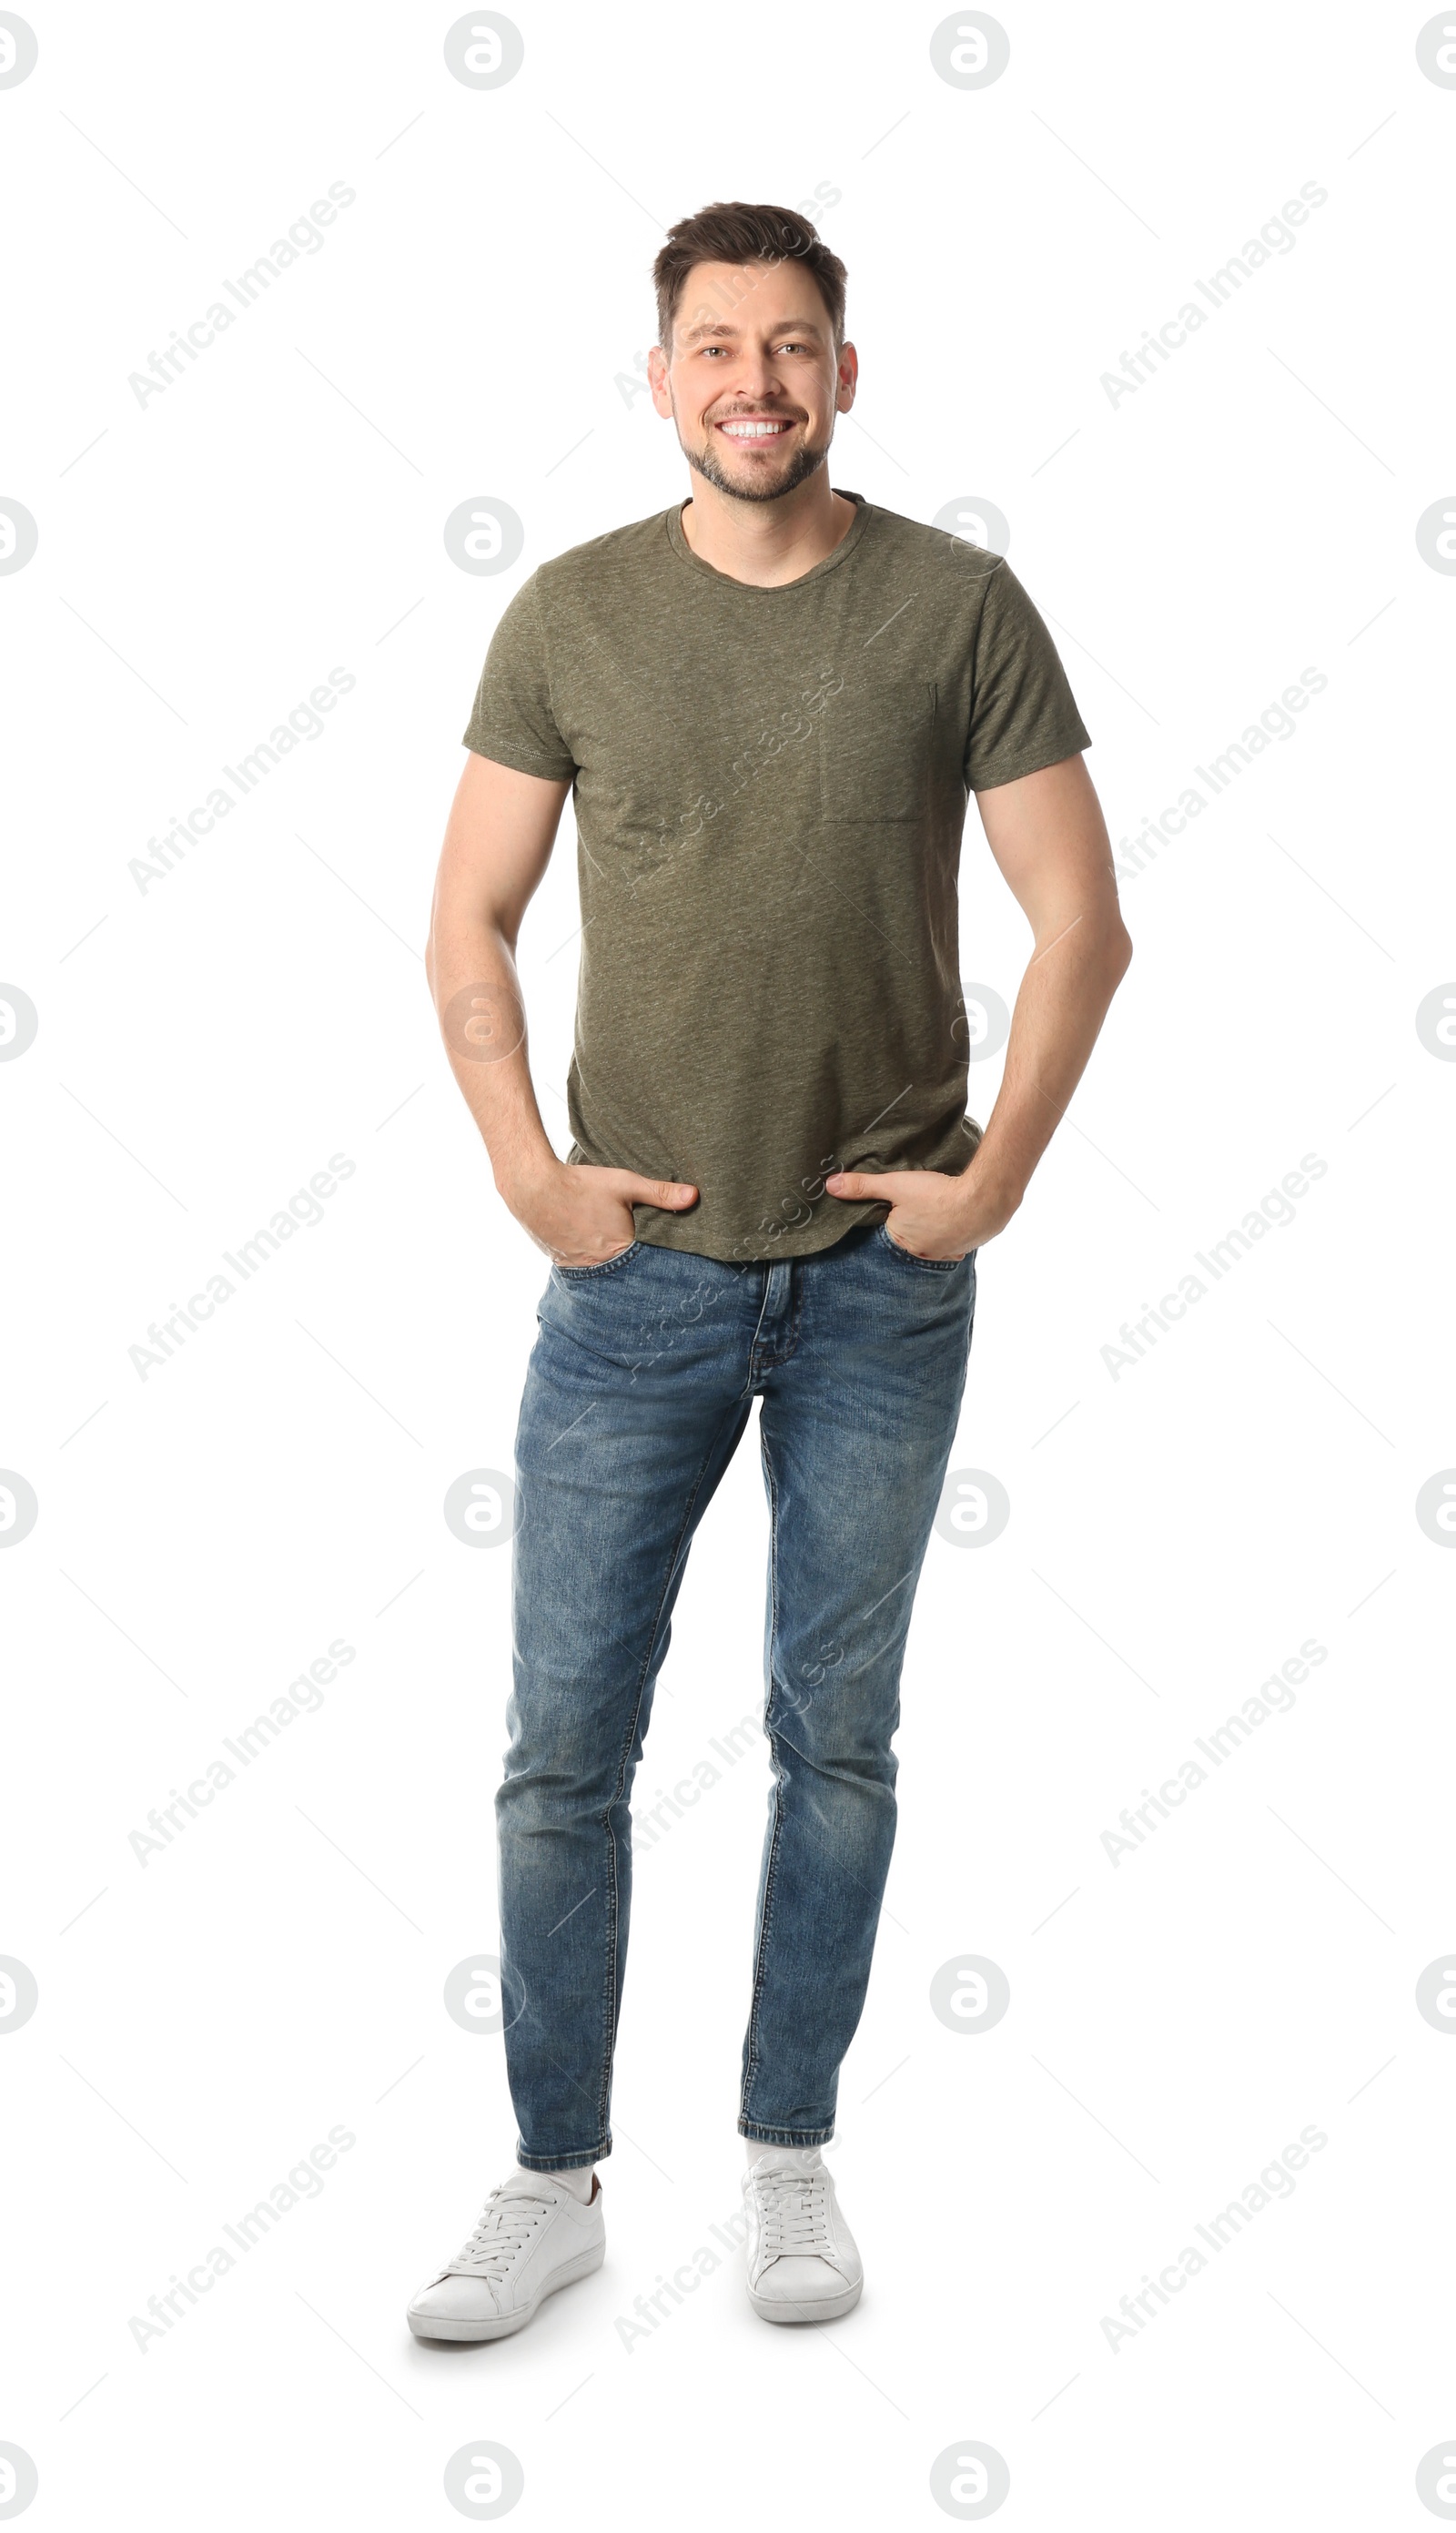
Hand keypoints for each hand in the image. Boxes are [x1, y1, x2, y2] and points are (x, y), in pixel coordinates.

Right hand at [502, 1158, 696, 1267]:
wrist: (533, 1189)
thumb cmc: (581, 1185)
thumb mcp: (625, 1184)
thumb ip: (660, 1193)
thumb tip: (694, 1196)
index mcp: (621, 1249)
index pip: (650, 1265)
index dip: (660, 1264)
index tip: (671, 1266)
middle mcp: (601, 1266)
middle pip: (628, 1273)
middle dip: (638, 1268)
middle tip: (646, 1266)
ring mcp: (580, 1268)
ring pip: (606, 1274)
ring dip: (614, 1269)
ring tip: (620, 1259)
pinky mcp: (563, 1265)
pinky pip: (585, 1271)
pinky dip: (594, 1264)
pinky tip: (595, 1252)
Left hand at [823, 1164, 1020, 1260]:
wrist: (985, 1201)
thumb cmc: (938, 1194)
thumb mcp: (895, 1185)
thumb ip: (863, 1186)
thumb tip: (830, 1186)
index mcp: (901, 1241)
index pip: (888, 1229)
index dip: (892, 1213)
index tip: (900, 1200)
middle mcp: (922, 1254)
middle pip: (910, 1236)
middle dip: (913, 1221)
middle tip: (922, 1201)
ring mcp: (946, 1254)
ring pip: (932, 1240)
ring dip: (933, 1228)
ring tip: (938, 1208)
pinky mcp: (966, 1248)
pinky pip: (953, 1242)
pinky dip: (952, 1232)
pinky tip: (955, 1218)